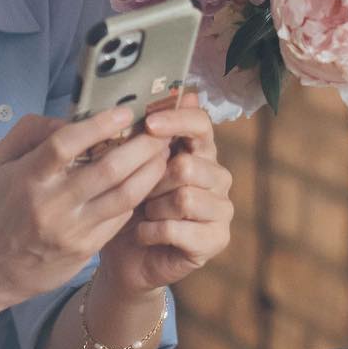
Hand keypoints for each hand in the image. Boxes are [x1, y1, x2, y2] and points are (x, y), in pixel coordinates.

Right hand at [0, 105, 170, 314]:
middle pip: (108, 170)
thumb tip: (71, 118)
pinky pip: (121, 217)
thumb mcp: (1, 160)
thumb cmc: (0, 205)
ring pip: (124, 195)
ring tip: (164, 153)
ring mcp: (72, 229)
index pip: (65, 144)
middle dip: (141, 146)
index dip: (98, 125)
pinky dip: (139, 196)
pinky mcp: (86, 249)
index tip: (124, 112)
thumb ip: (32, 130)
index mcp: (28, 177)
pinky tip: (149, 180)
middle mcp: (52, 203)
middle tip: (159, 131)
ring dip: (150, 171)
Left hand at [96, 93, 232, 295]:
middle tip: (140, 193)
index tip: (147, 125)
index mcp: (200, 150)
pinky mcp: (216, 239)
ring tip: (144, 213)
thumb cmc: (128, 203)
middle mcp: (218, 176)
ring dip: (152, 208)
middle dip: (153, 181)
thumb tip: (177, 93)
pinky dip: (151, 231)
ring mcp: (221, 208)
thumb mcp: (130, 166)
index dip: (177, 121)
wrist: (125, 255)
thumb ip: (148, 133)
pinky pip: (178, 228)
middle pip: (187, 164)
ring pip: (184, 197)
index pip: (201, 124)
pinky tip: (144, 233)